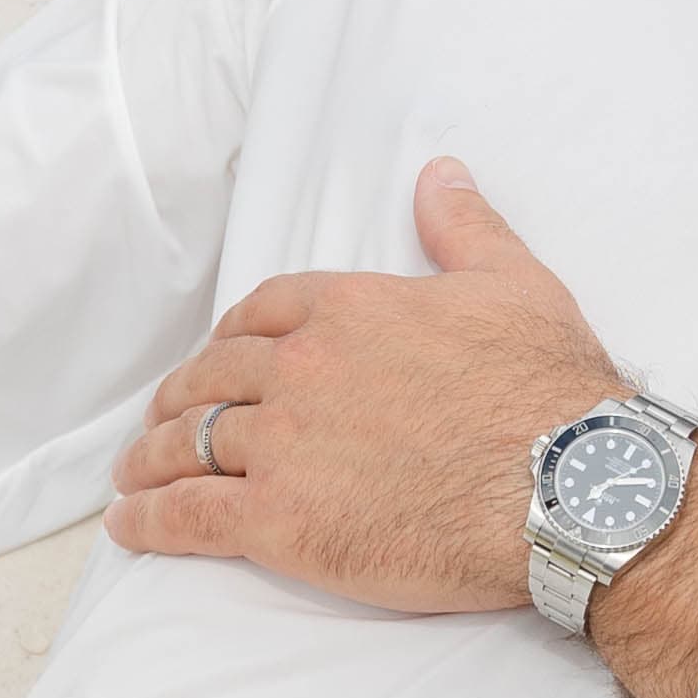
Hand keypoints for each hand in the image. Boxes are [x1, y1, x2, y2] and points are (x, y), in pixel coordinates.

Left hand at [106, 158, 626, 616]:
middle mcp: (301, 369)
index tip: (219, 359)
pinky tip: (129, 524)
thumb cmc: (549, 390)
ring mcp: (283, 445)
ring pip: (187, 442)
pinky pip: (188, 514)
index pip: (259, 314)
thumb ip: (464, 227)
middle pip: (211, 378)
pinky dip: (148, 518)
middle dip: (180, 398)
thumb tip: (440, 173)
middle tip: (164, 420)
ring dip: (150, 457)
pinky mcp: (280, 521)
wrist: (568, 489)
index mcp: (348, 308)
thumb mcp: (515, 284)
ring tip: (133, 476)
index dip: (230, 339)